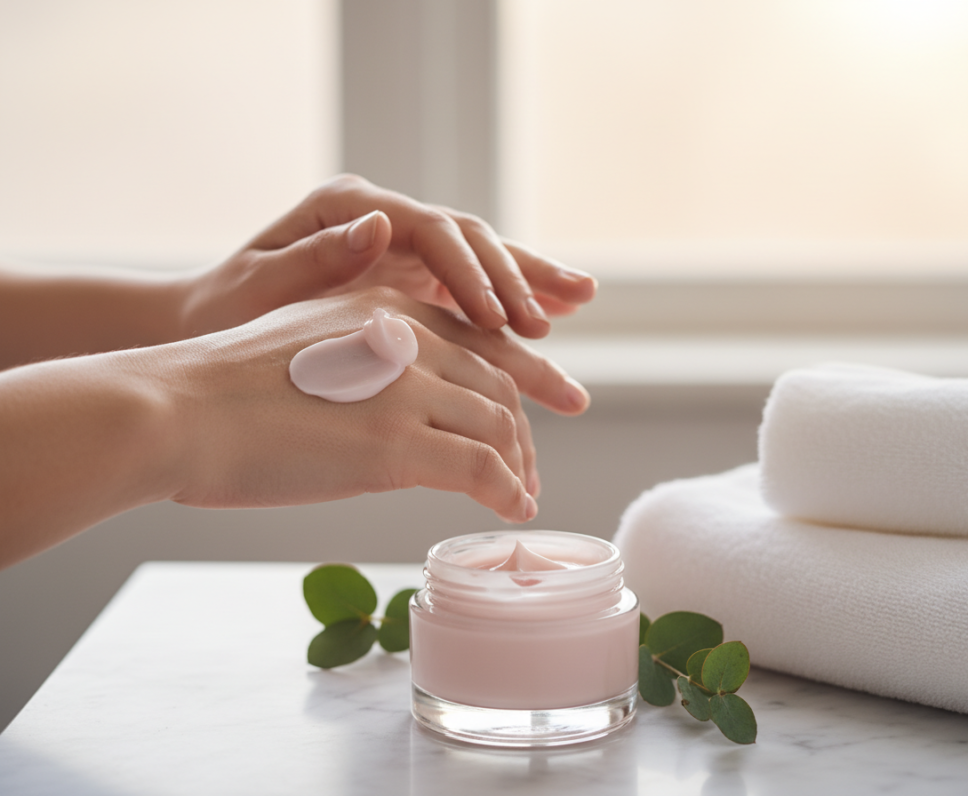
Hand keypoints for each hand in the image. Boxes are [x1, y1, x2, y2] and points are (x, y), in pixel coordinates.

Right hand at [161, 288, 587, 521]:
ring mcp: (407, 389)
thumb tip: (396, 406)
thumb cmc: (224, 390)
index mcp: (387, 310)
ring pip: (499, 424)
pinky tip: (512, 510)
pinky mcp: (397, 443)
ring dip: (519, 466)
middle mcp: (409, 339)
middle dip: (526, 427)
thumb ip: (366, 363)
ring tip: (521, 496)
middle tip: (530, 469)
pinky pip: (482, 468)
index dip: (522, 374)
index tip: (543, 405)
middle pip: (500, 381)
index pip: (480, 339)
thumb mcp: (312, 349)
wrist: (177, 410)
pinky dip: (507, 491)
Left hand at [176, 174, 596, 339]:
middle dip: (515, 275)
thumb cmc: (226, 310)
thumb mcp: (259, 284)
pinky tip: (549, 313)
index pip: (430, 231)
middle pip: (466, 237)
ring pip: (479, 256)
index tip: (500, 317)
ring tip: (581, 298)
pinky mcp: (408, 277)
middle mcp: (383, 219)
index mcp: (349, 209)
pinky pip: (467, 285)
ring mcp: (399, 246)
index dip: (471, 272)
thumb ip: (318, 257)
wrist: (212, 325)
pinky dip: (508, 299)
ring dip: (528, 278)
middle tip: (555, 316)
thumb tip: (381, 226)